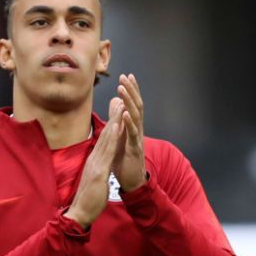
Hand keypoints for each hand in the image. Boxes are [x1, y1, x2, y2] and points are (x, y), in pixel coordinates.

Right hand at [67, 99, 126, 228]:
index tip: (116, 110)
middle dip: (113, 116)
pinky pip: (108, 152)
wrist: (80, 214)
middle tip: (119, 98)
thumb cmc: (88, 200)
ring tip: (120, 105)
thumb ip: (99, 170)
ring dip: (114, 121)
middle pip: (105, 134)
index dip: (111, 124)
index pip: (104, 140)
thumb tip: (102, 164)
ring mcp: (95, 164)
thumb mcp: (96, 180)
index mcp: (94, 161)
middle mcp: (94, 159)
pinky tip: (118, 126)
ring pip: (106, 139)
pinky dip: (113, 138)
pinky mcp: (98, 172)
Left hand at [114, 73, 146, 191]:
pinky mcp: (135, 149)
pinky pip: (132, 133)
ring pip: (135, 116)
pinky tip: (125, 113)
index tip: (126, 75)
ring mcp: (138, 138)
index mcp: (133, 126)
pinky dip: (129, 122)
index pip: (134, 104)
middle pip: (137, 106)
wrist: (131, 180)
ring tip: (121, 89)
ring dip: (128, 101)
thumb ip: (119, 119)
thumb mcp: (121, 136)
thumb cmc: (125, 159)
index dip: (131, 90)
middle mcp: (138, 129)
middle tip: (124, 76)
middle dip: (131, 90)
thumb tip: (117, 102)